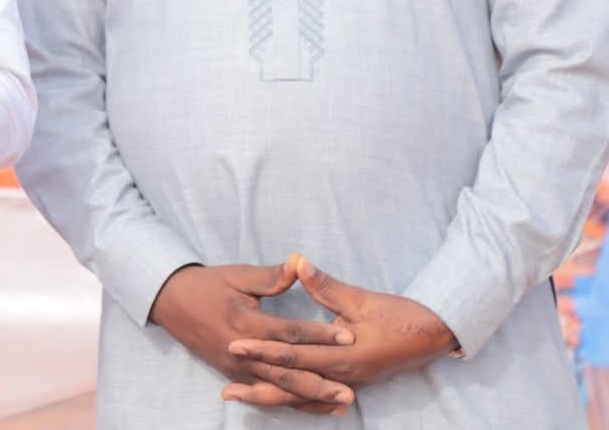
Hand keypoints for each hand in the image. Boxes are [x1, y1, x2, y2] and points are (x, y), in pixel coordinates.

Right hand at [149, 263, 355, 413]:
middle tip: (351, 392)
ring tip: (339, 406)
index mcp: (246, 323)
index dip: (320, 335)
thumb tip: (301, 263)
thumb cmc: (207, 285)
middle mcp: (243, 352)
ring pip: (278, 389)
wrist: (170, 301)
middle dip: (320, 383)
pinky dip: (289, 401)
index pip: (290, 333)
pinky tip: (312, 406)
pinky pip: (265, 394)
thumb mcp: (238, 276)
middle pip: (287, 372)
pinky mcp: (233, 375)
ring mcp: (237, 368)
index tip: (348, 337)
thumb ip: (271, 276)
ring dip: (309, 399)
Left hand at [224, 255, 459, 407]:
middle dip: (259, 387)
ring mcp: (347, 383)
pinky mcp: (351, 382)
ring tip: (238, 397)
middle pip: (293, 386)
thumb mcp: (362, 299)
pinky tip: (274, 399)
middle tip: (226, 392)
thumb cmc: (401, 317)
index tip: (234, 345)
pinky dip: (294, 399)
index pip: (294, 356)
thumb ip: (326, 286)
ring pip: (302, 395)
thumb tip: (298, 262)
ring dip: (271, 396)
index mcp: (344, 357)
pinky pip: (315, 395)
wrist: (436, 336)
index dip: (263, 351)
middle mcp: (343, 377)